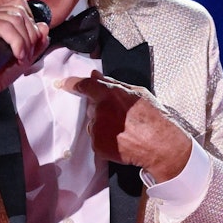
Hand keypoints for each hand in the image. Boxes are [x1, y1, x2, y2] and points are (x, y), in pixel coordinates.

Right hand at [0, 0, 47, 133]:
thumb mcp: (25, 56)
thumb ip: (37, 41)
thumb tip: (44, 26)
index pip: (21, 7)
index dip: (32, 26)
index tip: (30, 46)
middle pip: (21, 11)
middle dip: (31, 35)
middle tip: (27, 55)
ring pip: (16, 18)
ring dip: (25, 41)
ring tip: (21, 57)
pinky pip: (6, 27)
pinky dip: (17, 42)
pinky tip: (16, 55)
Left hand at [62, 71, 191, 178]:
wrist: (161, 145)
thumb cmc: (154, 118)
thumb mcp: (138, 93)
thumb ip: (113, 84)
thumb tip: (95, 76)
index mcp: (108, 94)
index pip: (84, 86)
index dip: (71, 83)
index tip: (61, 84)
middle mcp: (99, 111)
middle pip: (92, 108)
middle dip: (102, 110)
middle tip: (122, 117)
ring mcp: (97, 130)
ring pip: (94, 125)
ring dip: (104, 126)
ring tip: (125, 131)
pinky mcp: (98, 146)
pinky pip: (97, 141)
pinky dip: (107, 141)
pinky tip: (122, 141)